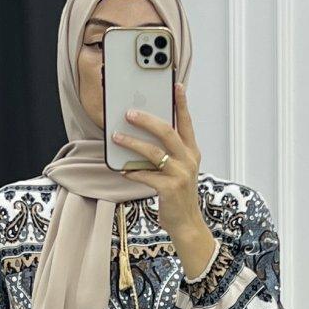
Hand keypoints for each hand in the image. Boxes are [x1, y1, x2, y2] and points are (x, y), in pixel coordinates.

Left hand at [112, 83, 211, 261]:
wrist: (186, 223)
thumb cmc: (177, 194)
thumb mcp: (178, 170)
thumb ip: (167, 153)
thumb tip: (142, 136)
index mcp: (191, 151)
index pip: (186, 122)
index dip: (182, 103)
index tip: (176, 85)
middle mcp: (189, 160)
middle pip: (167, 131)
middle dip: (147, 119)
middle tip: (129, 112)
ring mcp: (180, 174)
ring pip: (154, 152)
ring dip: (132, 143)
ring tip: (117, 136)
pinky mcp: (169, 189)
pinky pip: (146, 175)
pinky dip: (132, 171)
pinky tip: (122, 169)